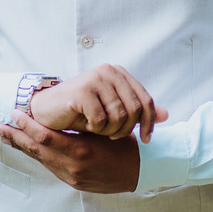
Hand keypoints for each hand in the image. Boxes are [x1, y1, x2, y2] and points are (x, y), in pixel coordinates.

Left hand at [0, 111, 139, 192]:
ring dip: (22, 146)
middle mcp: (72, 166)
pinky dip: (36, 154)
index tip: (14, 113)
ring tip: (5, 135)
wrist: (141, 171)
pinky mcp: (73, 182)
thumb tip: (62, 110)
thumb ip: (84, 123)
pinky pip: (50, 165)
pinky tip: (28, 146)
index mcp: (81, 150)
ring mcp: (71, 176)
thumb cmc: (127, 144)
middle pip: (36, 150)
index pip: (45, 137)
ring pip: (40, 159)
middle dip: (15, 137)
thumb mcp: (106, 129)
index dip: (26, 125)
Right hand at [27, 64, 167, 140]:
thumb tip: (166, 115)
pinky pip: (101, 120)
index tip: (146, 140)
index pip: (146, 100)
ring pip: (119, 116)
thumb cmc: (81, 111)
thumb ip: (138, 110)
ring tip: (97, 129)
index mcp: (120, 73)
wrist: (46, 109)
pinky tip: (86, 125)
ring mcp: (96, 79)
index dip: (149, 123)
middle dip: (126, 129)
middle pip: (135, 110)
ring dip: (109, 130)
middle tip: (112, 136)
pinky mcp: (83, 91)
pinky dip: (95, 129)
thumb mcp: (113, 110)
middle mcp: (109, 71)